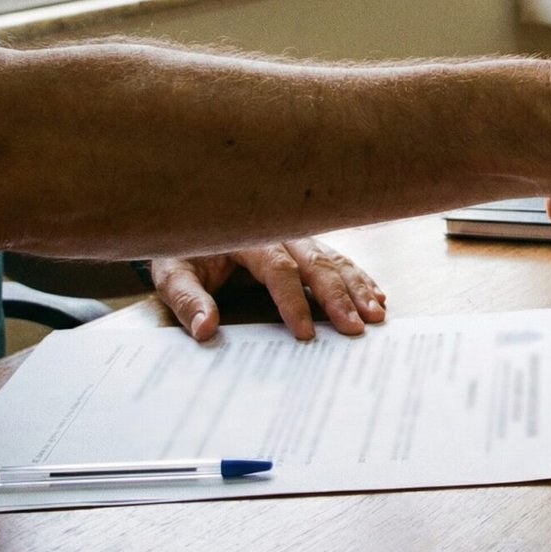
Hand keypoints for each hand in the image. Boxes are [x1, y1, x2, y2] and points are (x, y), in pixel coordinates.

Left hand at [145, 238, 385, 340]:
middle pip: (316, 263)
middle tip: (357, 325)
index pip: (278, 270)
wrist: (192, 219)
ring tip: (377, 313)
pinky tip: (377, 295)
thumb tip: (206, 329)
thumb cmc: (184, 250)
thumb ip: (188, 300)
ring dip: (357, 287)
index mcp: (248, 237)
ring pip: (333, 260)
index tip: (306, 332)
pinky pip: (338, 259)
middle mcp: (280, 233)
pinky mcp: (307, 246)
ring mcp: (298, 238)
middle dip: (339, 296)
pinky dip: (359, 277)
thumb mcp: (173, 273)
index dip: (293, 302)